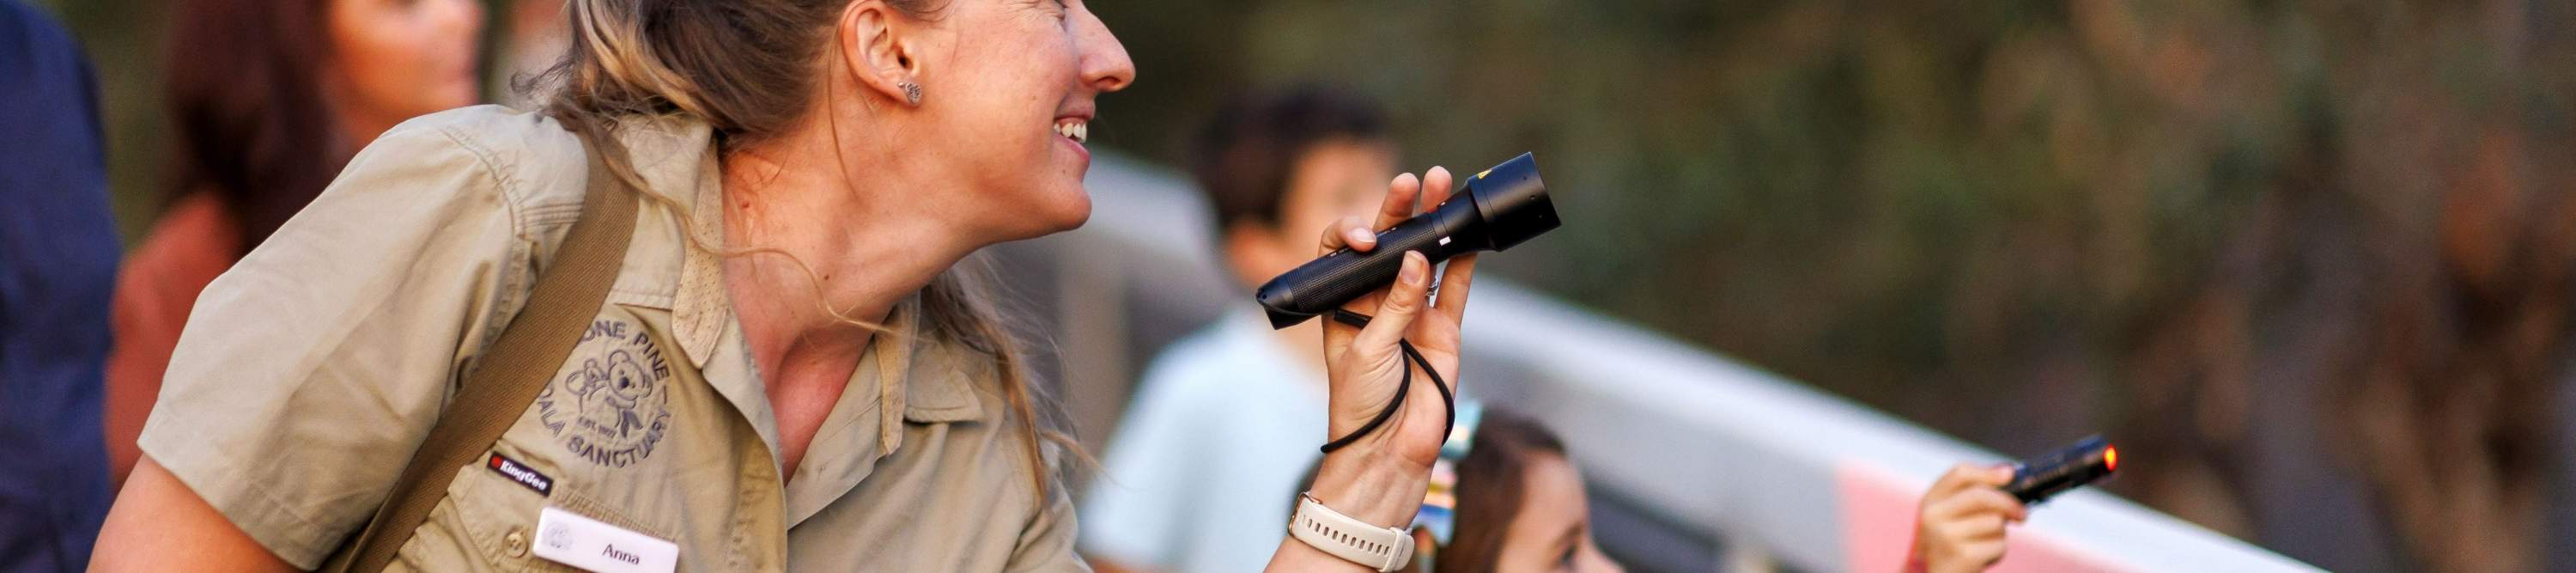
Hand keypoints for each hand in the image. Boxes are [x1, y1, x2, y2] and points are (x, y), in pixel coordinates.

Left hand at [1303, 167, 1479, 526]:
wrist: (1388, 450)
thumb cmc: (1360, 403)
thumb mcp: (1367, 349)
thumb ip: (1396, 305)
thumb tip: (1420, 259)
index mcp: (1343, 303)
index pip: (1345, 252)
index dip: (1354, 235)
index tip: (1369, 239)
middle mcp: (1377, 303)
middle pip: (1389, 245)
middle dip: (1399, 211)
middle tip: (1414, 182)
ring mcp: (1413, 314)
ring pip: (1426, 258)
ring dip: (1434, 225)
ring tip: (1445, 186)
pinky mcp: (1444, 331)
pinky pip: (1456, 288)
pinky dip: (1464, 260)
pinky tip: (1468, 232)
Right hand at [1907, 464, 2026, 572]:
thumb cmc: (1947, 547)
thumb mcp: (1948, 517)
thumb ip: (1971, 495)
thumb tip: (2008, 472)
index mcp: (1930, 501)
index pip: (1960, 474)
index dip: (1989, 472)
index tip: (2011, 474)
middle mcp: (1933, 516)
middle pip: (1982, 495)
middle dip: (2009, 503)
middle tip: (2021, 514)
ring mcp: (1946, 536)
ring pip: (1995, 522)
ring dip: (1999, 534)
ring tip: (1983, 544)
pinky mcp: (1963, 556)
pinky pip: (1998, 545)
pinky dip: (1997, 552)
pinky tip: (1982, 558)